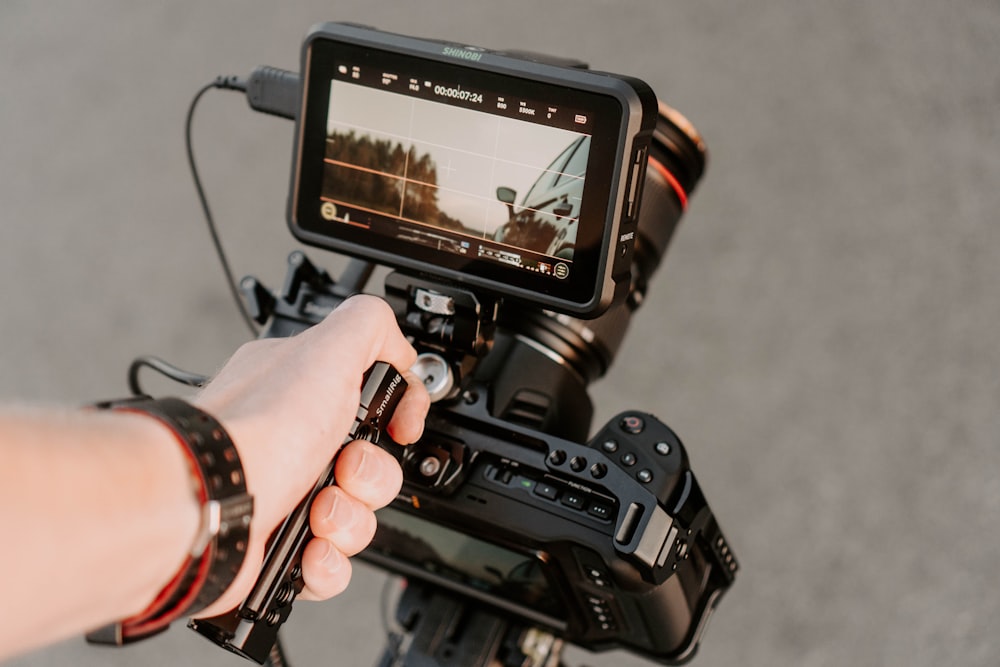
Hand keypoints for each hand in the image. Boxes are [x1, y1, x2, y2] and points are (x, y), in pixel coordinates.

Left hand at [190, 295, 429, 616]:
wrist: (204, 508)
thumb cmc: (255, 432)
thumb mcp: (325, 350)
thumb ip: (368, 326)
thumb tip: (398, 345)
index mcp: (302, 390)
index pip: (373, 399)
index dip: (397, 414)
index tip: (399, 425)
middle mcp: (291, 440)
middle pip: (372, 463)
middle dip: (371, 475)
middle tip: (342, 469)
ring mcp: (284, 493)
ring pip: (357, 516)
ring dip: (349, 520)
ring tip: (318, 513)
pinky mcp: (277, 543)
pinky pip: (332, 563)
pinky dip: (327, 562)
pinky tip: (309, 548)